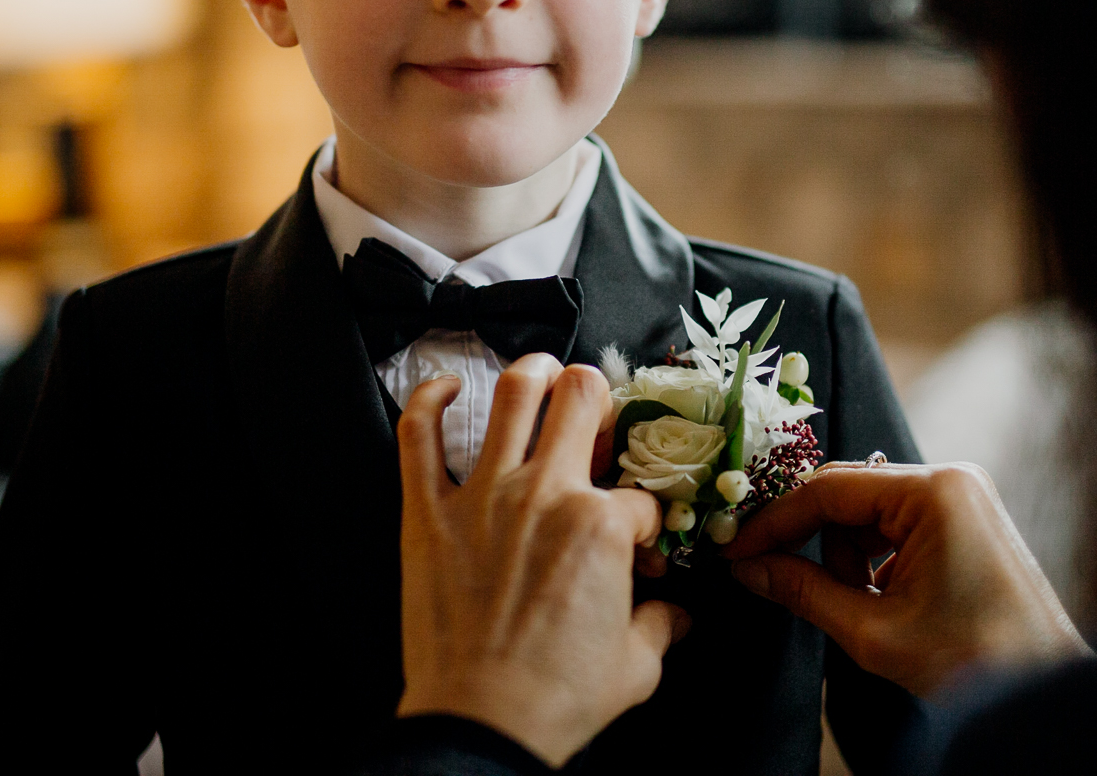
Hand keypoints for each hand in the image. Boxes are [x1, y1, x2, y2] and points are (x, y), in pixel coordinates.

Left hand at [396, 354, 691, 766]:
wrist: (483, 724)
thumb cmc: (556, 698)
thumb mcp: (636, 666)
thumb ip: (662, 624)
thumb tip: (677, 614)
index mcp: (601, 526)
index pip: (638, 497)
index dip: (645, 522)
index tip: (635, 550)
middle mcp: (545, 493)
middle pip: (583, 398)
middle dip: (599, 398)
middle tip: (595, 417)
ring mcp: (482, 495)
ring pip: (512, 393)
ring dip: (534, 371)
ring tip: (542, 373)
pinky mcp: (427, 512)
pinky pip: (418, 435)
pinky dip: (428, 399)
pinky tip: (443, 387)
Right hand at [724, 462, 1087, 697]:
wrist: (1043, 695)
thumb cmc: (972, 661)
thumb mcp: (873, 630)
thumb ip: (802, 591)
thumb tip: (747, 569)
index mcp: (934, 492)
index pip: (829, 489)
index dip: (775, 522)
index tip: (736, 553)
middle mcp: (951, 480)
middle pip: (848, 496)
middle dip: (815, 544)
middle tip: (773, 579)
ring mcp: (963, 498)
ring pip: (869, 515)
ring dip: (849, 560)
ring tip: (864, 611)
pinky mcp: (967, 522)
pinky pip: (898, 527)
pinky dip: (877, 563)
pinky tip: (885, 604)